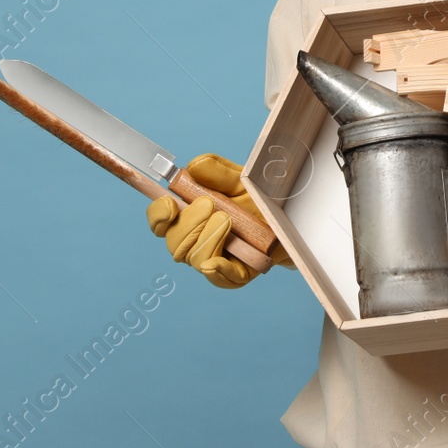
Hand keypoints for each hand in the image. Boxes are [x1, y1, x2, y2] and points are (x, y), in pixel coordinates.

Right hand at [145, 153, 292, 288]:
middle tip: (210, 205)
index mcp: (189, 216)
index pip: (160, 221)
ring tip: (228, 220)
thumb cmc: (258, 198)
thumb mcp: (239, 178)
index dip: (158, 215)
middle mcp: (196, 241)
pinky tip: (217, 261)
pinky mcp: (235, 275)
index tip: (170, 205)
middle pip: (173, 242)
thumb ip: (217, 171)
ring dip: (207, 238)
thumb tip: (193, 168)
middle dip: (189, 223)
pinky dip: (216, 270)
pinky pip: (219, 279)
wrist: (289, 218)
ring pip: (194, 258)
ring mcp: (214, 259)